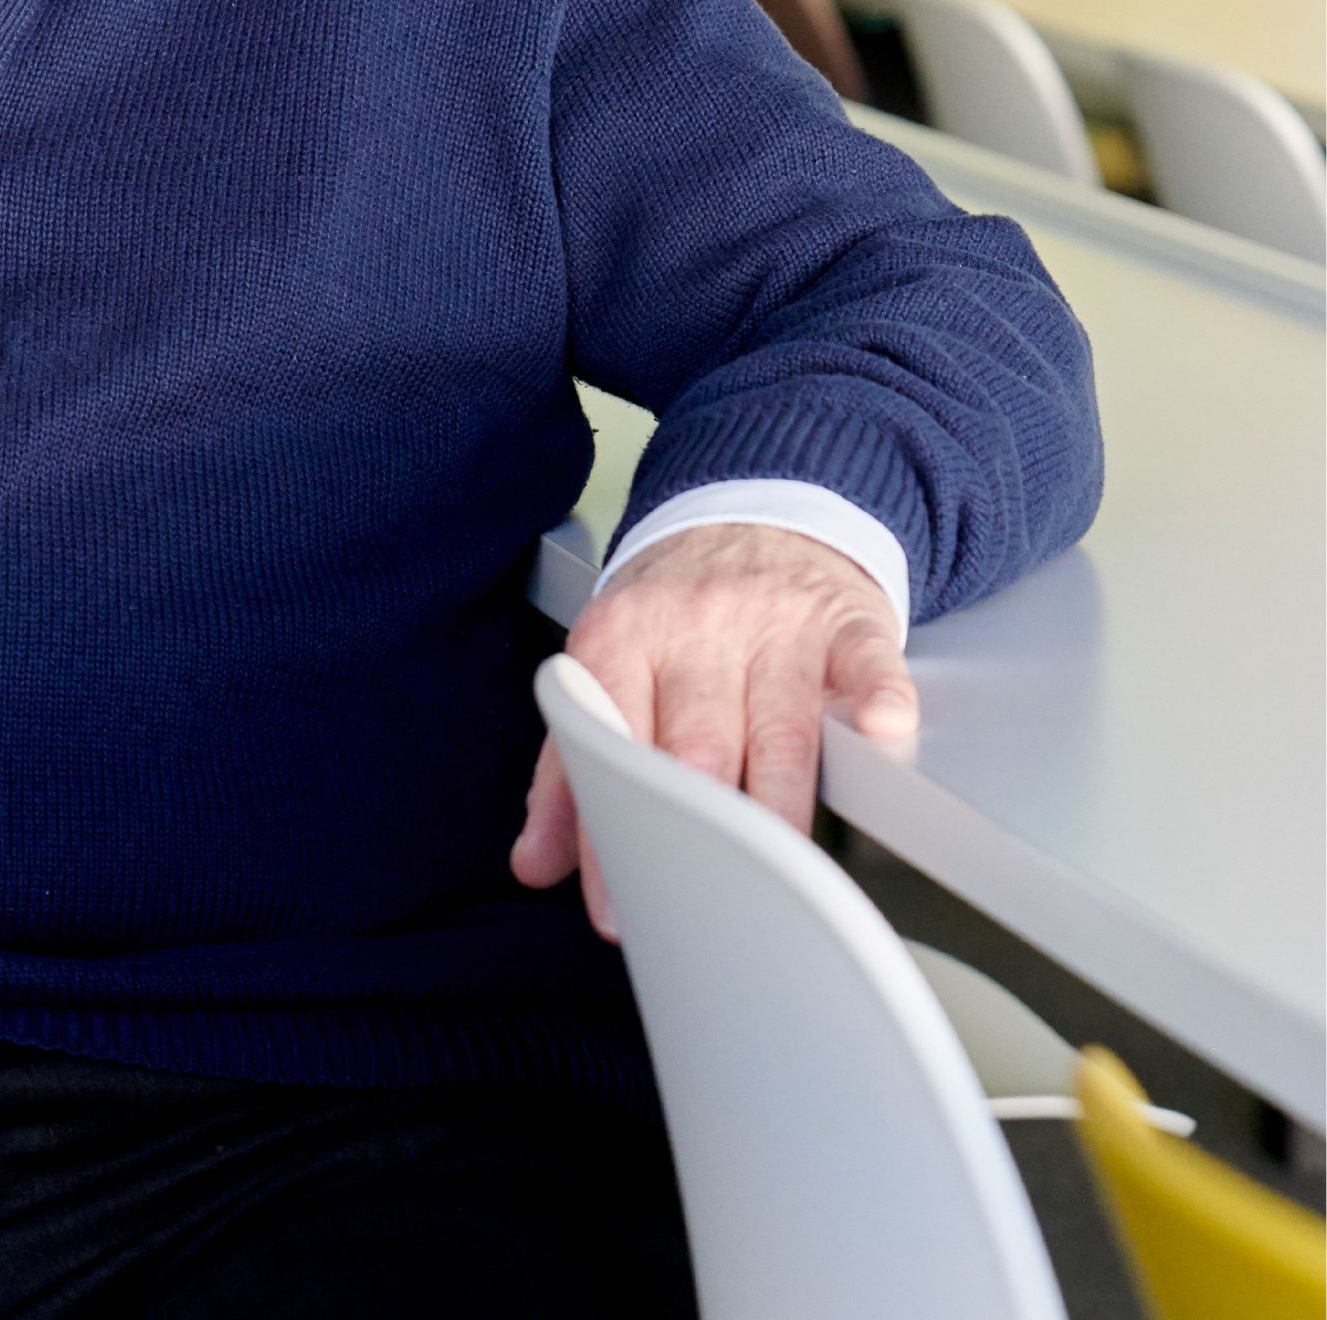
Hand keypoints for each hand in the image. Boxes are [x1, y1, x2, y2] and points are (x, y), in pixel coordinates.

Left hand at [509, 522, 917, 937]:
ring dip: (780, 809)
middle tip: (700, 909)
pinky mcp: (846, 622)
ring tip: (780, 883)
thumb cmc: (673, 615)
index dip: (612, 830)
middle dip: (699, 833)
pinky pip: (865, 664)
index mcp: (622, 639)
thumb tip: (535, 863)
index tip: (617, 907)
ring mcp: (776, 624)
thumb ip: (567, 766)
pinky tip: (879, 734)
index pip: (609, 743)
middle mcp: (696, 629)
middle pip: (698, 747)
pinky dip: (875, 701)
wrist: (749, 506)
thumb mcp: (606, 666)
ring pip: (782, 732)